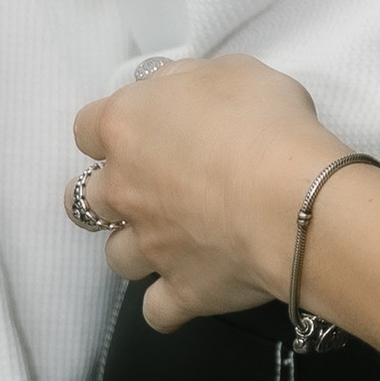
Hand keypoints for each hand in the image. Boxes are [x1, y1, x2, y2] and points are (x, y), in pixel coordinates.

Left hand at [72, 56, 338, 334]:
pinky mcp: (181, 290)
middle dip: (109, 194)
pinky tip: (191, 287)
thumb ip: (188, 81)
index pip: (87, 127)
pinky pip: (157, 311)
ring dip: (137, 248)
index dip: (111, 129)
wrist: (294, 196)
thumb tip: (173, 90)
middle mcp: (124, 188)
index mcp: (127, 126)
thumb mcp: (231, 70)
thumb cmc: (265, 123)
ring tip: (174, 239)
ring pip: (116, 256)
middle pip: (85, 198)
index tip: (140, 130)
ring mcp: (149, 245)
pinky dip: (169, 303)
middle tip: (148, 187)